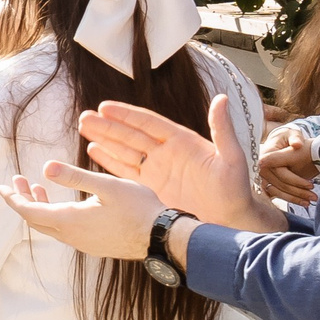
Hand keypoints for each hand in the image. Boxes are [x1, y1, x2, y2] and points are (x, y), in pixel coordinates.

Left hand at [0, 162, 161, 260]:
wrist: (163, 239)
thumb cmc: (139, 209)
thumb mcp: (107, 186)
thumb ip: (75, 177)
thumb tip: (45, 167)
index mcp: (70, 221)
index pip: (29, 212)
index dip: (13, 199)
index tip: (1, 187)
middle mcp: (72, 236)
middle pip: (35, 220)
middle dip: (22, 200)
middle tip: (16, 181)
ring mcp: (82, 244)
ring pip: (49, 226)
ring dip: (39, 207)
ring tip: (36, 187)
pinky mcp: (93, 245)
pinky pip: (63, 231)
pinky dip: (54, 215)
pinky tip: (62, 203)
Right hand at [80, 96, 272, 229]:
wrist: (230, 220)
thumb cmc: (236, 189)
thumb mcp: (231, 157)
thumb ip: (222, 129)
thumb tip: (222, 98)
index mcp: (182, 141)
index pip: (149, 123)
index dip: (126, 115)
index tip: (105, 106)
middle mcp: (166, 153)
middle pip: (131, 135)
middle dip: (107, 126)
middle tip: (85, 117)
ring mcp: (157, 170)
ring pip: (124, 151)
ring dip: (104, 140)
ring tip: (83, 129)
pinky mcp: (150, 188)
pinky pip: (125, 172)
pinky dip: (109, 161)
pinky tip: (94, 151)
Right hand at [260, 125, 319, 206]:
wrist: (280, 142)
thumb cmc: (288, 138)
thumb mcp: (292, 134)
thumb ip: (295, 137)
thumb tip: (297, 144)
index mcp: (266, 156)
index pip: (281, 173)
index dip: (296, 180)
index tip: (311, 185)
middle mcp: (261, 168)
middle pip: (280, 184)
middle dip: (298, 192)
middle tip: (314, 197)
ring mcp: (262, 177)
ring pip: (278, 192)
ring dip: (294, 199)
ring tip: (310, 202)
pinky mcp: (266, 183)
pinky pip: (276, 194)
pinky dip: (289, 199)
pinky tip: (301, 203)